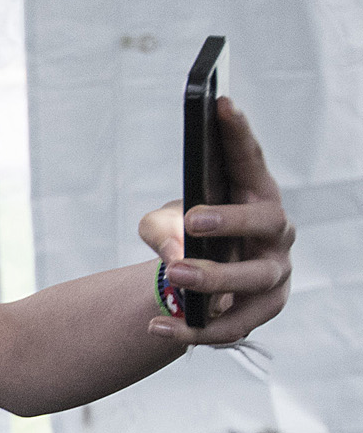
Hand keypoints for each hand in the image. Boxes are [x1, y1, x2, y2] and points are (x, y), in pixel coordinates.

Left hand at [138, 97, 293, 344]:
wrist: (198, 285)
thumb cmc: (187, 238)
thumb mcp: (163, 225)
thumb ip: (160, 229)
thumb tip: (174, 251)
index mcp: (254, 195)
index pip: (249, 159)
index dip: (238, 132)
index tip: (221, 103)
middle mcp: (276, 232)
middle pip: (266, 222)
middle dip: (232, 221)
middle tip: (194, 220)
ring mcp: (274, 273)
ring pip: (253, 277)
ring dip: (213, 277)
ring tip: (173, 274)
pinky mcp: (262, 310)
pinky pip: (232, 326)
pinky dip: (194, 330)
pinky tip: (156, 328)